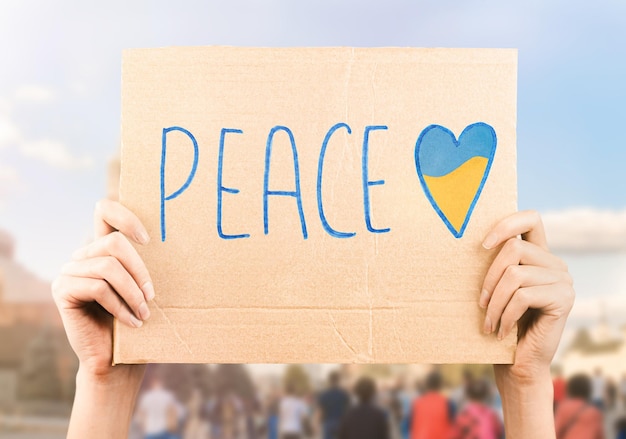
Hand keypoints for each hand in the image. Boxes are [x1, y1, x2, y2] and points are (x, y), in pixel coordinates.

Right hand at [52, 199, 152, 379]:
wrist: (117, 360)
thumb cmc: (137, 320)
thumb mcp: (145, 287)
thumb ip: (147, 264)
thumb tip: (180, 240)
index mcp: (103, 249)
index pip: (105, 210)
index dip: (125, 216)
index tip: (148, 240)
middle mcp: (83, 255)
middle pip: (114, 243)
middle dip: (140, 270)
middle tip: (153, 296)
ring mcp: (69, 271)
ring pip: (108, 267)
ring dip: (133, 293)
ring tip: (145, 314)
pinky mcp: (62, 290)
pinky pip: (98, 287)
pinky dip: (119, 306)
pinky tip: (131, 322)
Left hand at [479, 210, 573, 437]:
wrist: (519, 365)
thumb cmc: (500, 324)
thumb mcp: (496, 290)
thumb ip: (495, 265)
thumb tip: (466, 238)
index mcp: (539, 256)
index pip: (531, 219)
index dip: (506, 224)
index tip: (483, 245)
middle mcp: (555, 264)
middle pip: (514, 248)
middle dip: (489, 277)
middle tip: (479, 303)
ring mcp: (563, 281)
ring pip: (515, 275)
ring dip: (494, 302)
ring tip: (488, 322)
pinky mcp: (563, 300)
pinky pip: (522, 296)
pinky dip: (504, 315)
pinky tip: (500, 331)